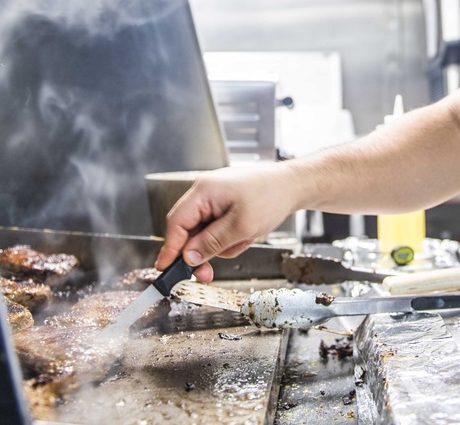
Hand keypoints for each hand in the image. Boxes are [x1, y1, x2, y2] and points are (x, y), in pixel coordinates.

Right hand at [154, 164, 297, 282]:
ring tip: (245, 237)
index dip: (170, 248)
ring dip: (222, 244)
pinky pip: (217, 229)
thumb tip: (188, 258)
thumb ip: (211, 243)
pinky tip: (247, 233)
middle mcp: (205, 192)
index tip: (164, 269)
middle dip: (202, 251)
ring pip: (204, 233)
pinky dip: (230, 237)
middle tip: (207, 274)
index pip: (176, 222)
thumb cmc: (272, 196)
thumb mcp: (242, 226)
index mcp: (204, 191)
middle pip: (188, 230)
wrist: (294, 185)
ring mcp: (214, 197)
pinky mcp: (224, 204)